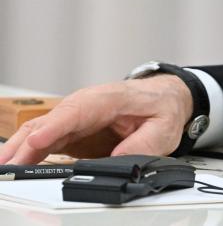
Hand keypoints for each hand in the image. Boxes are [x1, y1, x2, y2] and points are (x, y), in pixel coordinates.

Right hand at [0, 75, 192, 164]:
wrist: (163, 96)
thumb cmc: (161, 106)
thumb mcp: (164, 126)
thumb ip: (143, 143)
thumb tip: (120, 158)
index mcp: (111, 98)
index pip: (78, 111)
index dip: (55, 126)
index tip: (36, 141)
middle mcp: (87, 104)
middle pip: (51, 122)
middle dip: (26, 143)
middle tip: (9, 164)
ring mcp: (76, 116)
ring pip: (41, 130)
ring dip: (19, 149)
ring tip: (4, 167)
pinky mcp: (71, 129)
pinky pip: (43, 139)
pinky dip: (25, 151)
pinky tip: (13, 163)